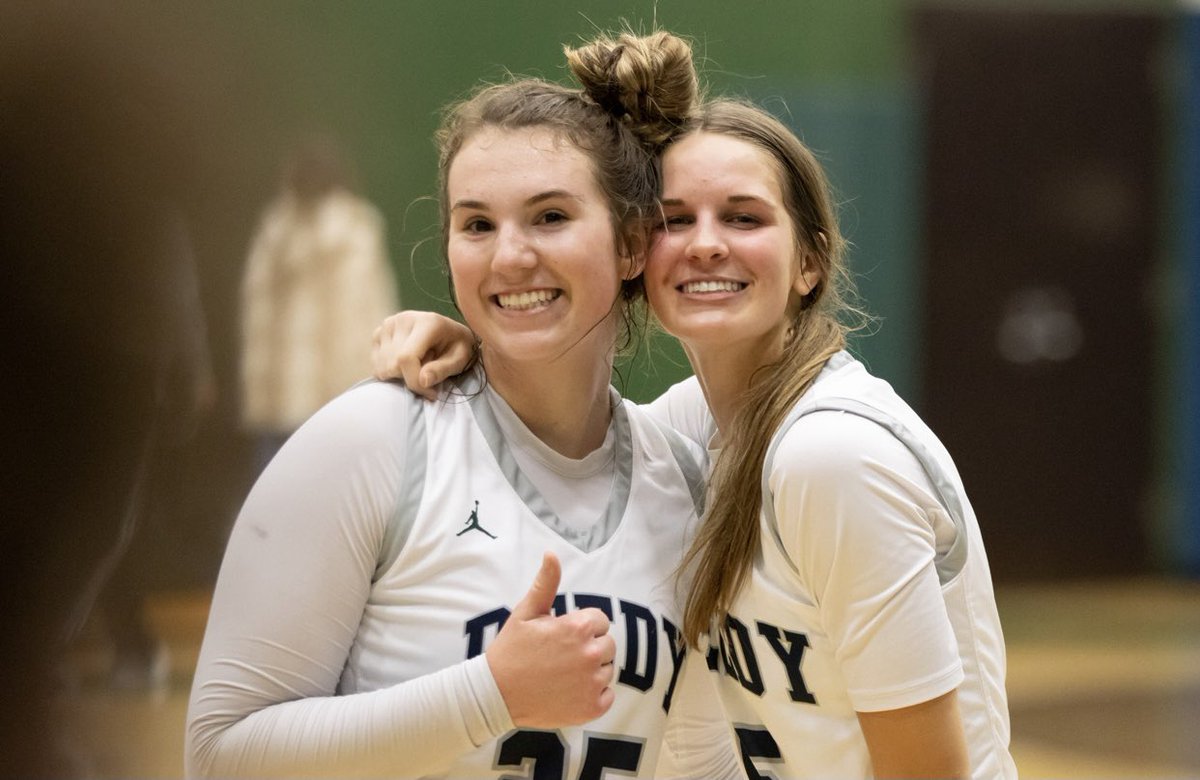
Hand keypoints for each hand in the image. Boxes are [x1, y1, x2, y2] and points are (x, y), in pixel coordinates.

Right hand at [370, 311, 475, 399]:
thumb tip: (423, 381)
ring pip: (382, 366)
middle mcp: (404, 319)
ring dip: (399, 376)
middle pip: (393, 364)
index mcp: (427, 322)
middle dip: (410, 379)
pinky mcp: (379, 332)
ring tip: (418, 366)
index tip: (431, 393)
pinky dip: (390, 371)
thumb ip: (442, 370)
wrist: (449, 332)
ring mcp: (388, 324)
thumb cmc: (457, 347)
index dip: (415, 381)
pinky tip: (406, 364)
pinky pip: (376, 364)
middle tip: (428, 374)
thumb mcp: (460, 360)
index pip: (406, 358)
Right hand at [486, 552, 615, 727]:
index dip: (582, 627)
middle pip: (608, 645)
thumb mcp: (526, 612)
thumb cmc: (511, 650)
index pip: (601, 621)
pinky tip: (569, 692)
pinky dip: (593, 695)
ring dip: (591, 671)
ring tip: (563, 675)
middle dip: (590, 647)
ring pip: (608, 670)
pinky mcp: (592, 708)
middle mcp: (591, 654)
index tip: (563, 636)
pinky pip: (607, 696)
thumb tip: (551, 553)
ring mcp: (593, 683)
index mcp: (580, 627)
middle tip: (562, 656)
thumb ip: (546, 583)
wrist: (495, 695)